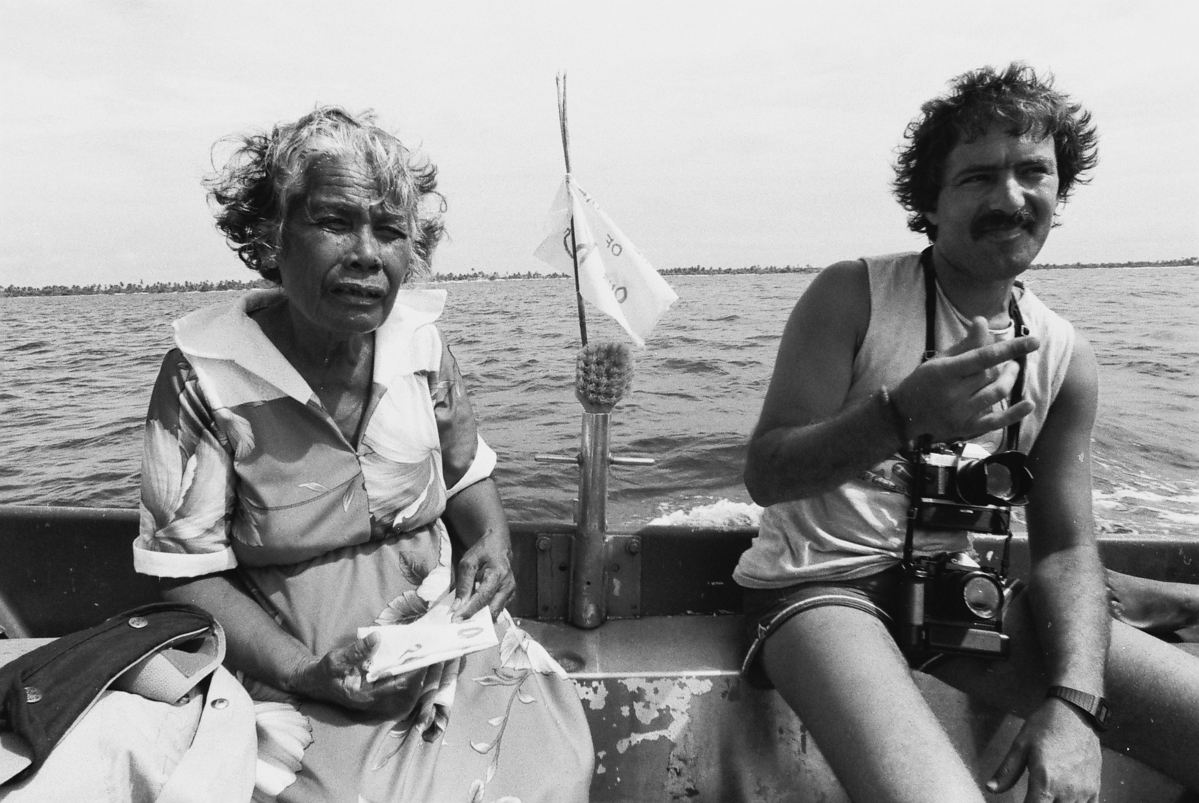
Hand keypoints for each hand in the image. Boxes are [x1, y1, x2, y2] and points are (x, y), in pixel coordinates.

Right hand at [290, 634, 423, 716]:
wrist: (315, 681)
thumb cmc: (324, 673)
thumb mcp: (335, 660)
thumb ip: (355, 652)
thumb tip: (377, 638)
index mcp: (366, 696)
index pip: (398, 686)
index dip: (413, 673)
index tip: (425, 657)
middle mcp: (376, 699)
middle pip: (405, 687)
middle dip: (420, 672)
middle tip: (434, 653)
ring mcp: (377, 693)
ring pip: (404, 684)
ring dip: (416, 670)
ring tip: (430, 653)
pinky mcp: (378, 686)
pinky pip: (397, 679)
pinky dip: (407, 669)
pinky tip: (414, 656)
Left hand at [452, 527, 515, 621]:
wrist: (499, 545)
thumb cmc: (482, 551)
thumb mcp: (468, 563)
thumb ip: (464, 585)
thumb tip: (458, 606)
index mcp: (498, 574)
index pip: (482, 598)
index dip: (469, 610)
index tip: (456, 619)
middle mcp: (507, 585)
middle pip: (492, 610)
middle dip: (476, 619)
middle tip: (459, 624)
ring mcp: (511, 591)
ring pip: (495, 612)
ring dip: (480, 617)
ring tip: (465, 619)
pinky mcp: (510, 595)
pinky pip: (497, 608)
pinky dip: (485, 612)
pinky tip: (474, 612)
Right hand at [892, 317, 1039, 444]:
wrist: (903, 415)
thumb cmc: (922, 382)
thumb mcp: (940, 360)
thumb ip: (965, 344)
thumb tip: (983, 321)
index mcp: (944, 372)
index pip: (983, 357)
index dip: (1010, 348)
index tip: (1034, 341)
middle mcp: (952, 394)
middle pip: (990, 374)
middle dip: (1004, 364)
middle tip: (1008, 359)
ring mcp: (960, 413)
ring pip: (996, 393)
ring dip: (1009, 379)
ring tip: (1012, 370)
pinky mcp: (966, 429)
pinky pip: (996, 422)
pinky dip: (1015, 413)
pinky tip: (1029, 404)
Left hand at [987, 698, 1101, 801]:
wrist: (1075, 713)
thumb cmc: (1046, 726)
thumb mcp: (1021, 745)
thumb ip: (1006, 771)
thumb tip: (991, 788)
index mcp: (1046, 781)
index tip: (1019, 802)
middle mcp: (1067, 791)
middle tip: (1033, 796)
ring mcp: (1083, 791)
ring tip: (1046, 797)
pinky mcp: (1094, 788)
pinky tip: (1063, 799)